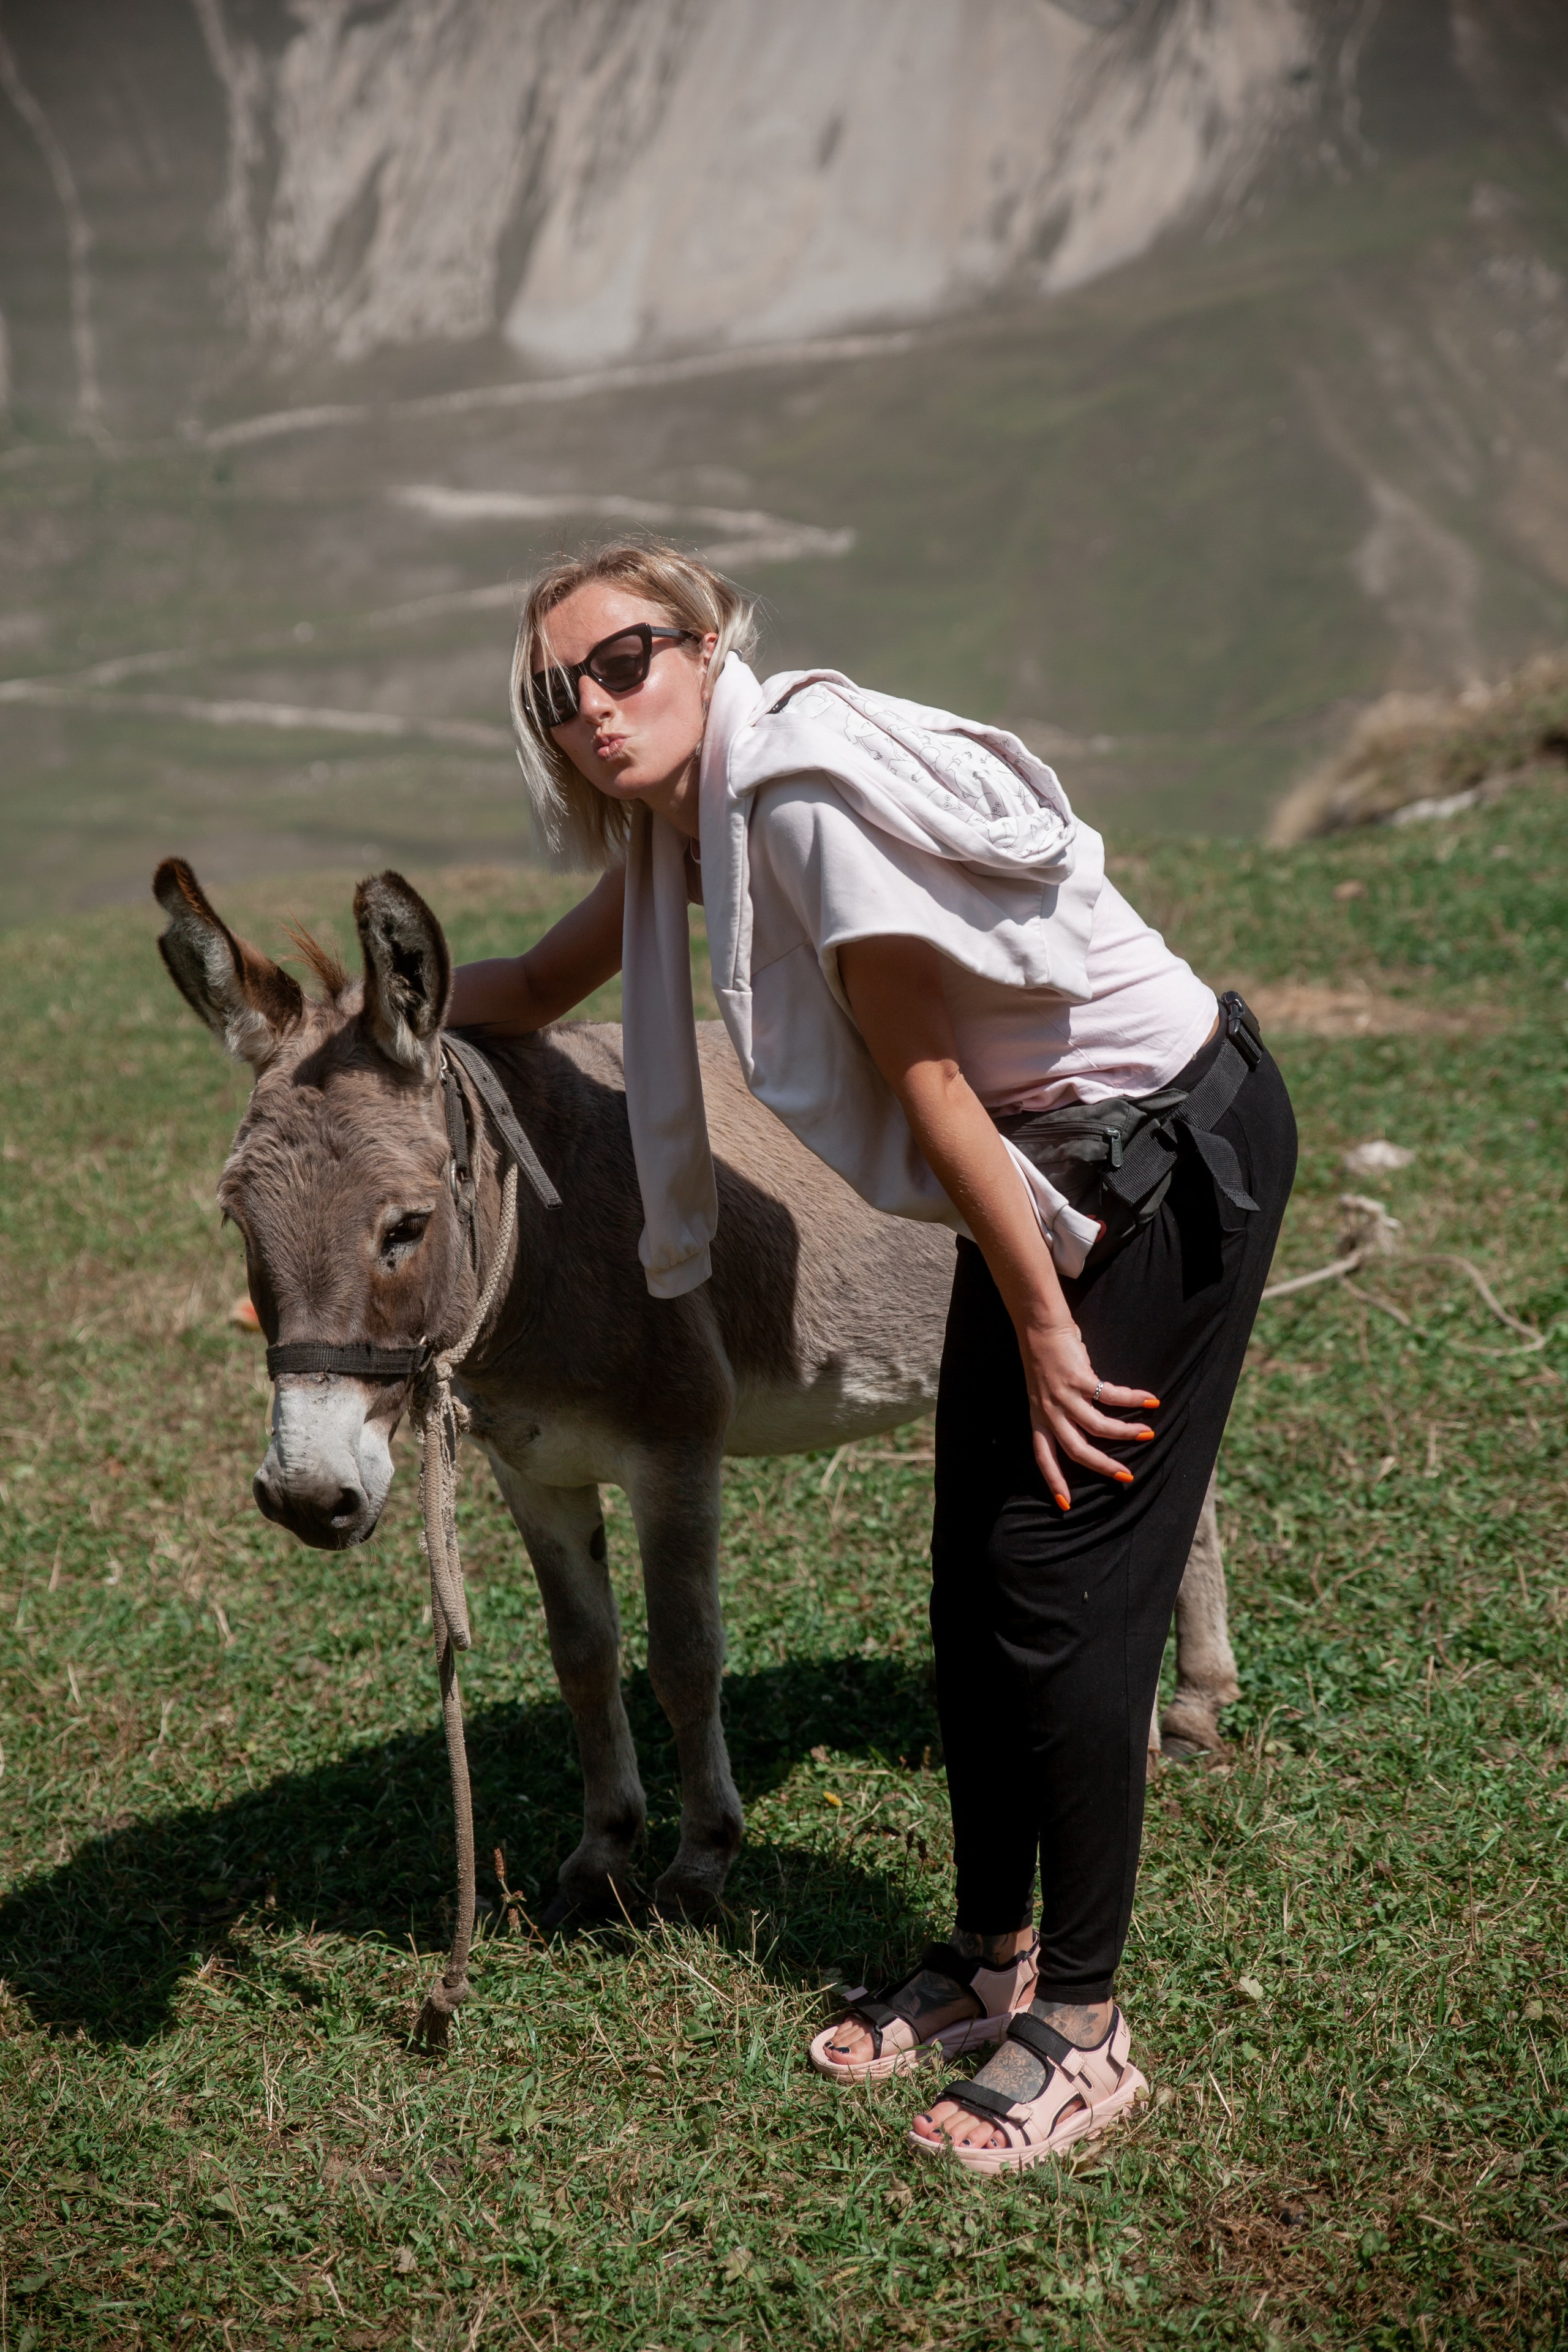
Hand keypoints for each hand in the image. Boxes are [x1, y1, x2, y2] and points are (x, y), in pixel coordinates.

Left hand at [1017, 1315, 1157, 1509]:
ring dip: (1126, 1432)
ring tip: (1147, 1434)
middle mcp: (1050, 1411)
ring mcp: (1064, 1395)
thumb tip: (1089, 1424)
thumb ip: (1063, 1409)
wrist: (1039, 1325)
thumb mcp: (1046, 1390)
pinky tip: (1151, 1400)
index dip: (1054, 1481)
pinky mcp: (1079, 1378)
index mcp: (1039, 1417)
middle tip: (1126, 1476)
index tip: (1065, 1505)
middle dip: (1102, 1466)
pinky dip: (1134, 1399)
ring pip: (1098, 1427)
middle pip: (1076, 1450)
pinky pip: (1111, 1396)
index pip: (1043, 1456)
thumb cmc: (1047, 1356)